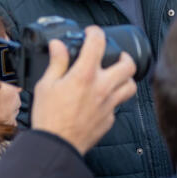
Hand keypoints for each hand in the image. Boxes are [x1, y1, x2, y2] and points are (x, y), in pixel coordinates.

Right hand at [30, 27, 136, 154]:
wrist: (56, 145)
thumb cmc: (48, 116)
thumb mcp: (45, 85)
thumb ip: (56, 62)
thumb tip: (58, 45)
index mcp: (85, 75)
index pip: (98, 43)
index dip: (95, 32)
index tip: (91, 32)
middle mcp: (102, 87)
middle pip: (128, 65)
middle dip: (124, 56)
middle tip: (116, 56)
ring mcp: (109, 104)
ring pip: (131, 86)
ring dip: (125, 78)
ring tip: (116, 76)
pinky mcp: (110, 118)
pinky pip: (119, 105)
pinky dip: (113, 99)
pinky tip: (102, 99)